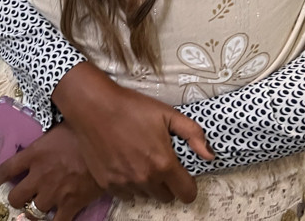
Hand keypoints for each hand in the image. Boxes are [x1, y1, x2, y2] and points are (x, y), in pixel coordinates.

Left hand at [0, 122, 106, 220]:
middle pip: (16, 197)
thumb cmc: (86, 130)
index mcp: (35, 154)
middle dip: (17, 198)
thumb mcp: (62, 124)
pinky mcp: (70, 204)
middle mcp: (39, 176)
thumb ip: (50, 133)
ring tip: (39, 207)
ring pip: (33, 212)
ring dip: (35, 210)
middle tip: (22, 195)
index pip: (6, 169)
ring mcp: (53, 192)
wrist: (108, 147)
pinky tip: (55, 220)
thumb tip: (48, 127)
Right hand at [51, 63, 212, 201]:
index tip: (183, 175)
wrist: (94, 107)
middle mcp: (145, 179)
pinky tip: (125, 163)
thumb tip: (210, 155)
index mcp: (164, 163)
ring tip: (140, 158)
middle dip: (167, 183)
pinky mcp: (107, 184)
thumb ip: (193, 134)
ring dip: (147, 183)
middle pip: (166, 197)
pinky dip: (129, 183)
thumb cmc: (131, 107)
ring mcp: (125, 183)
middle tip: (159, 161)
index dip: (188, 185)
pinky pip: (126, 193)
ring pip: (145, 195)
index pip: (187, 194)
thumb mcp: (168, 114)